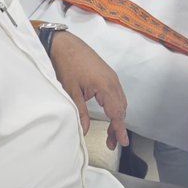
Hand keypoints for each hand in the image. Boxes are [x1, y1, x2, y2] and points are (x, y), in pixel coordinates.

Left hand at [48, 31, 129, 148]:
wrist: (65, 45)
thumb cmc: (67, 66)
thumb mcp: (71, 92)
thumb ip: (80, 112)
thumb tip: (85, 131)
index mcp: (105, 86)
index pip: (117, 112)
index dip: (119, 128)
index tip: (122, 142)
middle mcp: (113, 81)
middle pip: (121, 108)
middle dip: (118, 126)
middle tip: (111, 143)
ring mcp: (112, 77)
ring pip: (120, 101)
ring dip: (117, 117)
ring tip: (110, 132)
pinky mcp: (108, 75)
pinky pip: (117, 94)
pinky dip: (115, 107)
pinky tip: (109, 113)